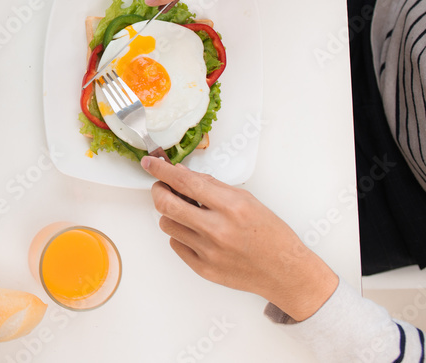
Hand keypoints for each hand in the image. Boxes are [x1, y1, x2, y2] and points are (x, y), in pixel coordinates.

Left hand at [141, 156, 337, 320]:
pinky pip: (176, 245)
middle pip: (166, 204)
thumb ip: (212, 186)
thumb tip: (181, 173)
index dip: (162, 170)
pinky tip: (197, 233)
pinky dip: (181, 234)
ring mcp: (209, 252)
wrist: (286, 272)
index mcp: (231, 207)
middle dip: (158, 190)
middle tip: (162, 186)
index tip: (149, 163)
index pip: (185, 182)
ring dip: (171, 214)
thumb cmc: (271, 234)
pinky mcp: (203, 269)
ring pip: (167, 224)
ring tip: (188, 212)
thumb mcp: (247, 200)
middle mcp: (217, 230)